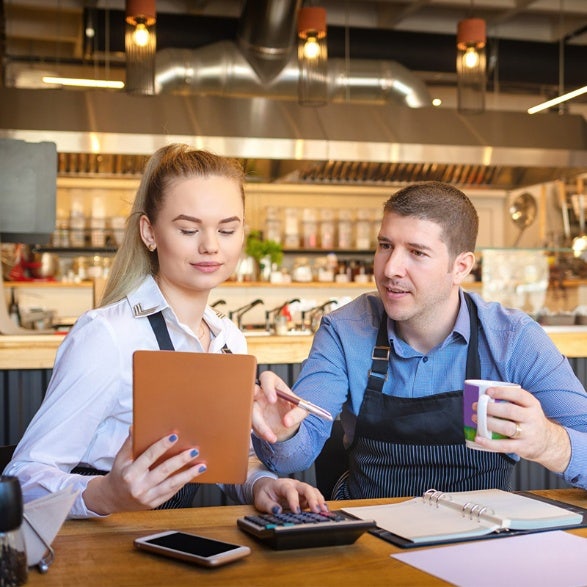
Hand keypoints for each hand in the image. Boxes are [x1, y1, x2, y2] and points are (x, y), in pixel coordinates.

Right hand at [83, 429, 205, 514]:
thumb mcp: (120, 458)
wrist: (113, 499)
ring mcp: (147, 497)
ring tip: (201, 466)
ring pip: (171, 485)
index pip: (148, 457)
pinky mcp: (154, 504)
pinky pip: (171, 492)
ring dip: (188, 475)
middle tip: (194, 451)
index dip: (162, 446)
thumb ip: (129, 443)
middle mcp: (139, 487)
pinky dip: (183, 483)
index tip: (174, 436)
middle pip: (164, 471)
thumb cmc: (119, 474)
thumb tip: (135, 426)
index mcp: (130, 473)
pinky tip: (192, 474)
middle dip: (180, 460)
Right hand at [252, 371, 306, 442]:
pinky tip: (270, 437)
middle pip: (251, 392)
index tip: (272, 400)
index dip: (267, 388)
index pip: (266, 378)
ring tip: (272, 437)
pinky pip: (251, 423)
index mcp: (273, 384)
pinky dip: (260, 432)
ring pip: (250, 412)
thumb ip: (297, 414)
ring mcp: (254, 405)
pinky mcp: (252, 417)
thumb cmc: (294, 410)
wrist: (288, 423)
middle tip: (259, 415)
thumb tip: (287, 421)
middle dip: (251, 401)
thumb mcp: (302, 410)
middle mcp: (261, 393)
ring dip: (259, 425)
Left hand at [252, 476, 327, 514]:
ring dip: (319, 500)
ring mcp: (300, 488)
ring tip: (324, 510)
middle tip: (317, 510)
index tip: (296, 511)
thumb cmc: (265, 493)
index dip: (294, 500)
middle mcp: (293, 484)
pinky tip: (324, 510)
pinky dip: (320, 502)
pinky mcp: (304, 495)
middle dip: (312, 498)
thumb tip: (277, 511)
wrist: (266, 487)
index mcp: (282, 484)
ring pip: (312, 490)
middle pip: (306, 488)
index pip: (290, 490)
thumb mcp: (261, 500)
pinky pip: (314, 496)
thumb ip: (268, 506)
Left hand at [472, 385, 570, 472]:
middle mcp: (532, 418)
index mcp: (532, 405)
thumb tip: (485, 395)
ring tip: (476, 419)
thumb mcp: (528, 407)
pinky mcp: (523, 447)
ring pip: (506, 428)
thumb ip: (512, 401)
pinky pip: (504, 445)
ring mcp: (528, 434)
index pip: (519, 395)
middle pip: (510, 411)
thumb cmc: (530, 421)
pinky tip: (479, 438)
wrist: (548, 442)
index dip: (502, 392)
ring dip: (488, 423)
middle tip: (477, 406)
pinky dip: (489, 442)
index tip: (488, 392)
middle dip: (490, 408)